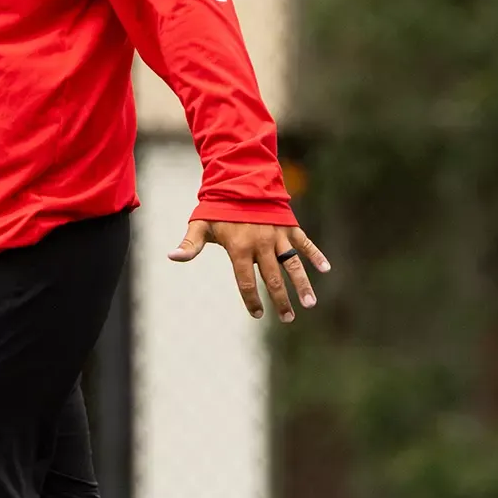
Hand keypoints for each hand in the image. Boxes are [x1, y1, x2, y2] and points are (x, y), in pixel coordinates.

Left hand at [169, 220, 330, 321]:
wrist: (240, 178)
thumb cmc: (218, 206)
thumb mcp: (200, 224)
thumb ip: (190, 244)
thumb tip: (172, 257)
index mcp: (239, 247)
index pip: (245, 281)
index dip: (251, 300)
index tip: (257, 314)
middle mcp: (261, 243)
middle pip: (272, 278)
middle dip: (280, 300)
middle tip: (288, 318)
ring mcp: (277, 235)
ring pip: (292, 264)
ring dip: (302, 284)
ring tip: (310, 303)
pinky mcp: (289, 226)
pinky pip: (304, 243)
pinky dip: (315, 255)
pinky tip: (325, 269)